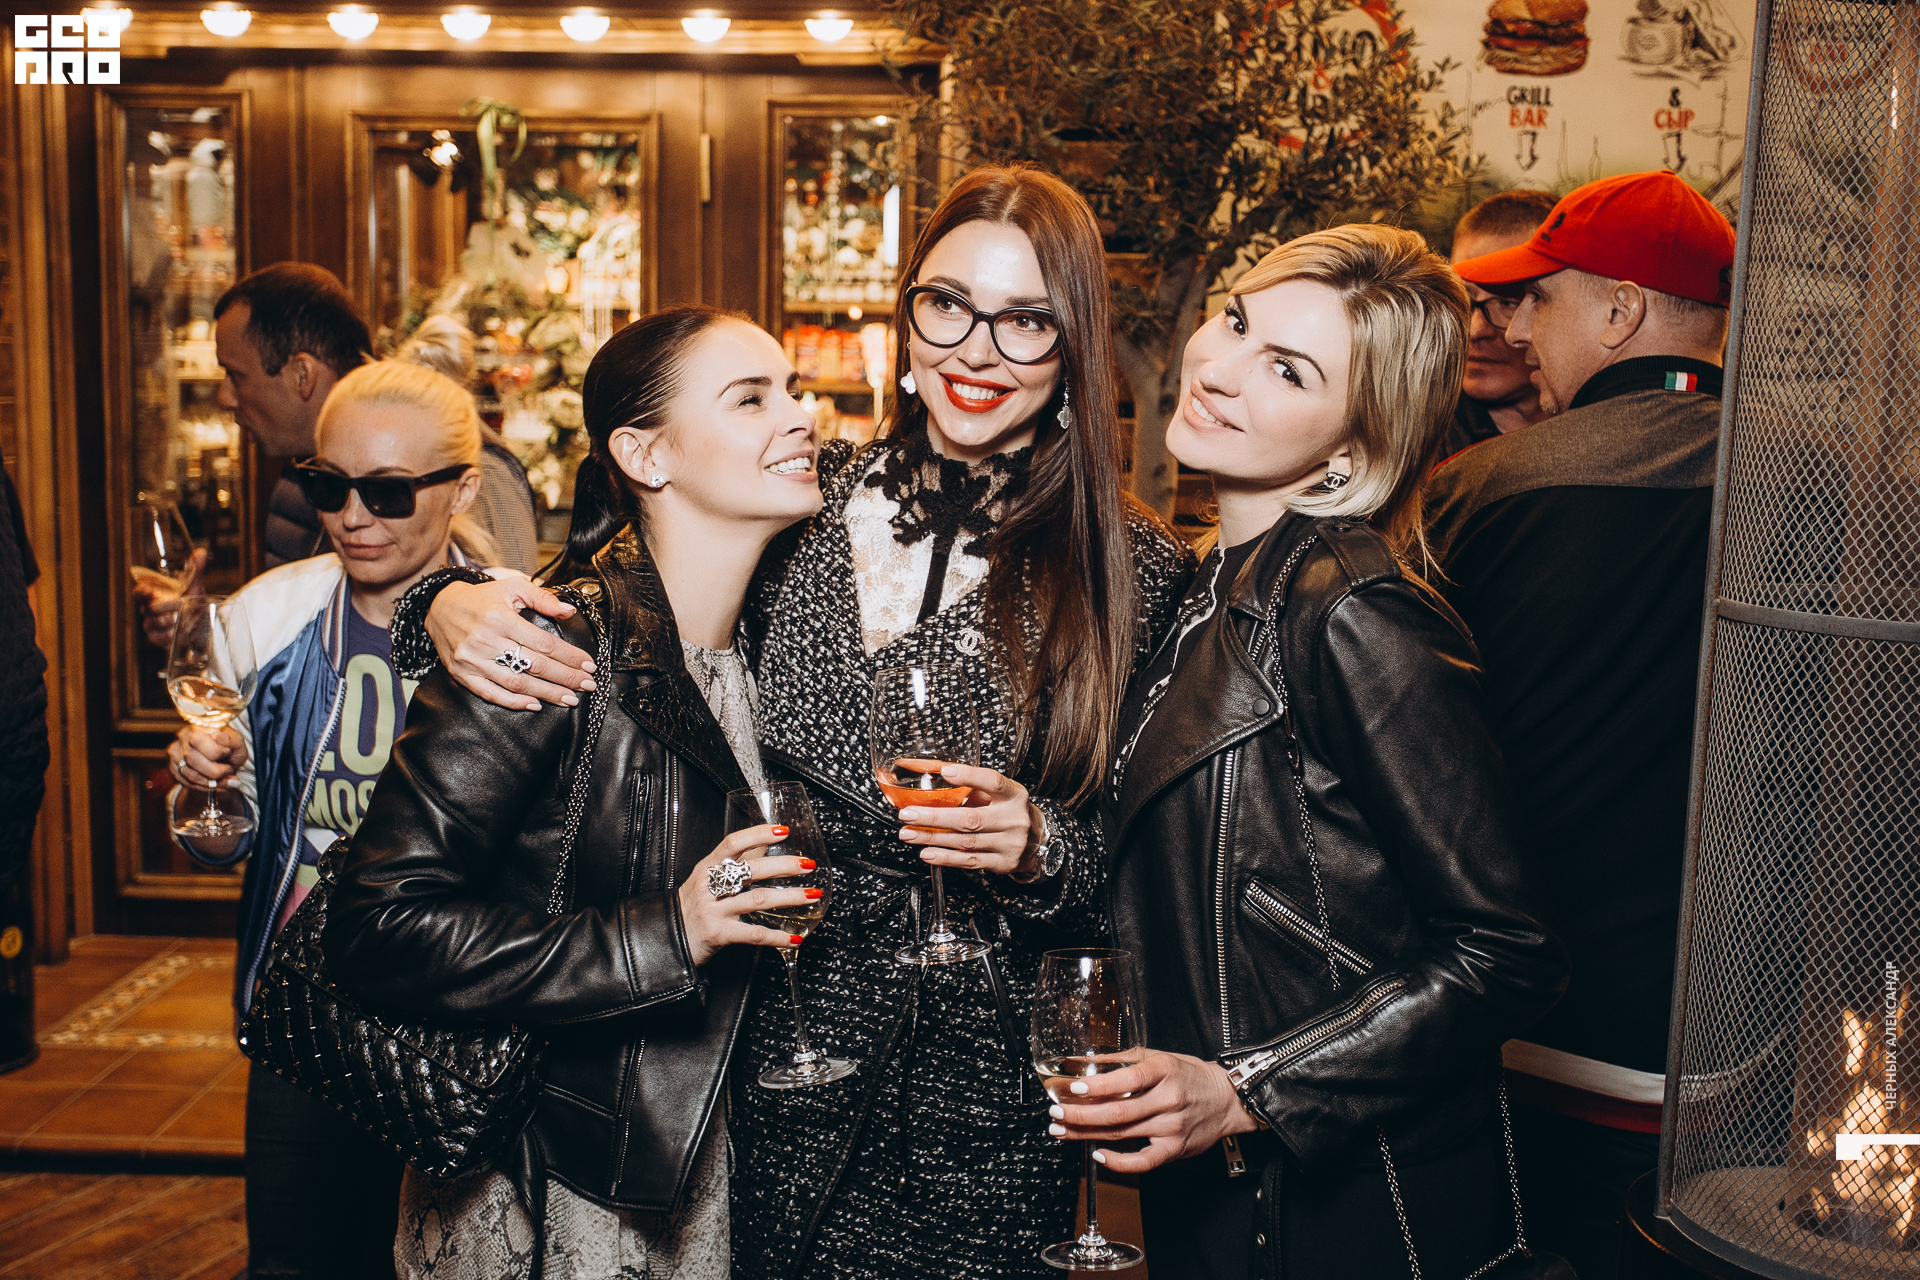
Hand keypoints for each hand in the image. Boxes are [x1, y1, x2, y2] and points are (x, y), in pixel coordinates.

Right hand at [133, 548, 206, 649]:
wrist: (201, 625)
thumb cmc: (193, 603)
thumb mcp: (195, 587)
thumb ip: (195, 570)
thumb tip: (200, 552)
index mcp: (155, 594)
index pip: (140, 592)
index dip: (141, 591)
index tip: (148, 591)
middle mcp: (149, 608)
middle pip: (147, 609)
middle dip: (163, 609)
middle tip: (178, 607)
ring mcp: (151, 623)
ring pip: (153, 624)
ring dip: (170, 622)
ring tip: (182, 620)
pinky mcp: (156, 637)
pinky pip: (158, 637)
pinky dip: (170, 635)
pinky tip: (179, 632)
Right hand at [168, 724, 247, 788]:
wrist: (223, 760)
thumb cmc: (229, 749)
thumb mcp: (237, 743)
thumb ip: (233, 740)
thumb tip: (221, 738)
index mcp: (198, 726)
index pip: (198, 740)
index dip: (217, 751)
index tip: (229, 753)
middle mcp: (182, 737)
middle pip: (191, 758)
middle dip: (215, 771)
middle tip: (229, 771)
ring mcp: (175, 753)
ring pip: (189, 774)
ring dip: (212, 782)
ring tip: (226, 781)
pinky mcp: (173, 768)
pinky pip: (186, 783)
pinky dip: (204, 787)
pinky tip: (216, 785)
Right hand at [428, 578, 596, 711]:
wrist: (439, 607)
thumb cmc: (481, 598)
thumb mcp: (512, 588)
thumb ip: (542, 598)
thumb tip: (569, 612)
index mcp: (500, 617)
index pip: (543, 642)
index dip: (569, 656)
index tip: (588, 665)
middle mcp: (485, 639)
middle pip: (534, 664)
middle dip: (565, 677)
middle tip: (587, 685)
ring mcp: (472, 659)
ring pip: (516, 682)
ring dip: (546, 693)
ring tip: (569, 699)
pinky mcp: (462, 674)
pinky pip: (491, 693)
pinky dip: (514, 702)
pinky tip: (535, 704)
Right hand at [676, 826, 821, 967]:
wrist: (667, 940)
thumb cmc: (691, 906)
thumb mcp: (707, 878)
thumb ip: (736, 861)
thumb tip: (766, 841)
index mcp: (707, 867)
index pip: (733, 844)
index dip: (758, 835)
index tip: (783, 830)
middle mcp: (710, 886)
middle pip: (751, 870)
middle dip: (784, 866)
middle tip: (808, 865)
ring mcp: (714, 910)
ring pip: (757, 900)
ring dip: (789, 898)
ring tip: (812, 895)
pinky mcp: (719, 934)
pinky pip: (754, 934)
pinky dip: (777, 937)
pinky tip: (794, 938)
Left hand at [895, 763, 1046, 877]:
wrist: (1037, 841)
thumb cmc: (1009, 811)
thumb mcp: (998, 793)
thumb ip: (970, 784)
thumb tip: (932, 771)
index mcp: (1013, 795)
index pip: (992, 782)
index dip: (968, 776)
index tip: (944, 772)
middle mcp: (1013, 819)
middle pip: (970, 819)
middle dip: (934, 818)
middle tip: (908, 814)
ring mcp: (1008, 844)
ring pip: (965, 842)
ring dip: (932, 838)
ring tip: (908, 833)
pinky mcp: (1001, 863)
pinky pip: (969, 861)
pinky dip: (945, 858)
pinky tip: (927, 853)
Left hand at [1049, 1049, 1259, 1172]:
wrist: (1227, 1099)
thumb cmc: (1190, 1075)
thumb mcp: (1159, 1057)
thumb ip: (1123, 1059)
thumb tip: (1086, 1061)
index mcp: (1163, 1071)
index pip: (1125, 1079)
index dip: (1096, 1086)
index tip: (1071, 1088)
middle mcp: (1168, 1099)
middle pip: (1117, 1112)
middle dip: (1080, 1114)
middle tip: (1056, 1114)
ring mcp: (1171, 1126)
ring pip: (1122, 1134)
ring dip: (1087, 1135)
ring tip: (1063, 1131)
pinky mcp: (1174, 1149)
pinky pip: (1143, 1162)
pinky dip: (1118, 1162)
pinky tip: (1098, 1155)